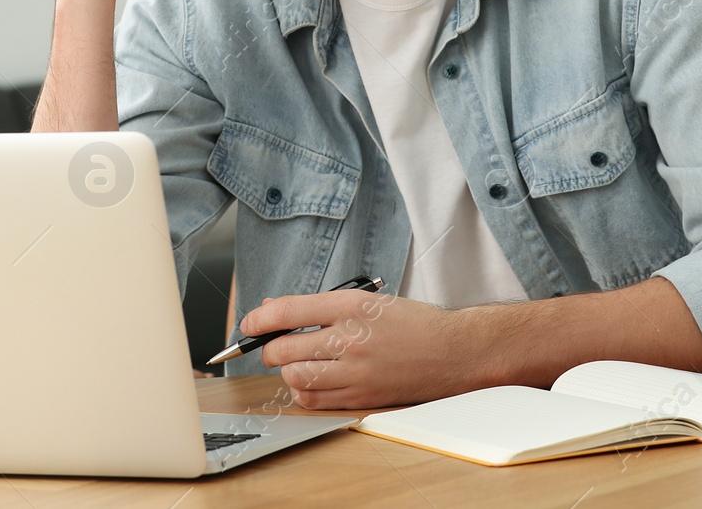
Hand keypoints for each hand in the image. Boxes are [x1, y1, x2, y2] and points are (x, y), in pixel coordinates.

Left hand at [241, 289, 487, 408]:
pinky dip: (303, 392)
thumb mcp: (367, 300)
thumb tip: (275, 311)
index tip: (248, 324)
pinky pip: (314, 400)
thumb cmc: (411, 323)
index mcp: (351, 305)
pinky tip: (311, 381)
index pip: (288, 311)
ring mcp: (355, 370)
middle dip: (269, 348)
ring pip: (295, 376)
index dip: (259, 319)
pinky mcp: (361, 395)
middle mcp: (350, 337)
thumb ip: (320, 307)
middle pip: (283, 348)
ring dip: (286, 371)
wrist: (453, 350)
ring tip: (295, 363)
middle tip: (272, 347)